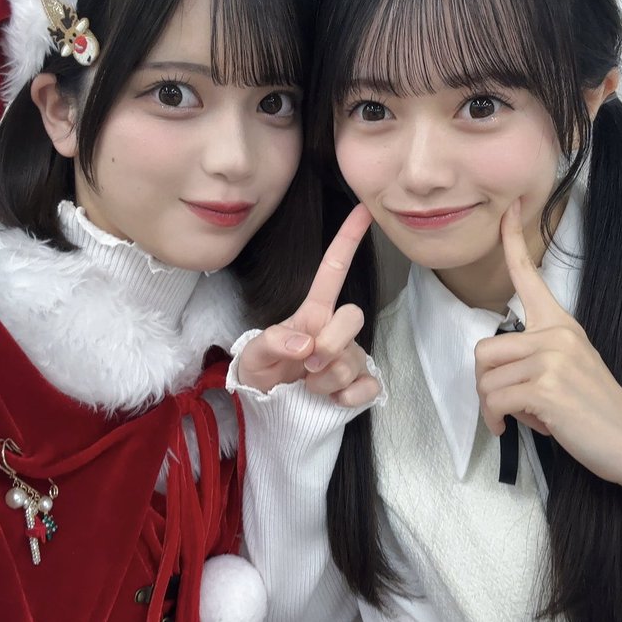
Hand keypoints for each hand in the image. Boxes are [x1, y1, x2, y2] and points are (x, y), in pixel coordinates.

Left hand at [238, 205, 380, 406]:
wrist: (268, 412)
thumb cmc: (261, 375)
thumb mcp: (251, 356)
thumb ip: (270, 343)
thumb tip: (304, 343)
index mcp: (312, 313)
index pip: (333, 271)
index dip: (347, 240)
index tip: (364, 210)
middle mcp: (335, 331)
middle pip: (354, 316)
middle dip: (331, 343)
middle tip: (307, 367)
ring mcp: (351, 357)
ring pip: (355, 359)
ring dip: (328, 380)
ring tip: (307, 386)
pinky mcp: (360, 384)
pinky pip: (370, 385)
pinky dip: (350, 397)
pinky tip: (332, 401)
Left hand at [473, 200, 621, 486]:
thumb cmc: (596, 413)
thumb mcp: (569, 371)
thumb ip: (536, 357)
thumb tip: (496, 371)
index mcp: (561, 325)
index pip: (530, 275)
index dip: (512, 241)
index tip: (508, 208)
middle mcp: (556, 334)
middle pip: (483, 350)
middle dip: (486, 386)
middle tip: (512, 406)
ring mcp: (552, 359)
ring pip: (485, 380)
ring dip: (494, 407)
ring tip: (525, 416)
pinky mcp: (547, 388)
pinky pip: (495, 400)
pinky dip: (496, 420)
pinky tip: (514, 427)